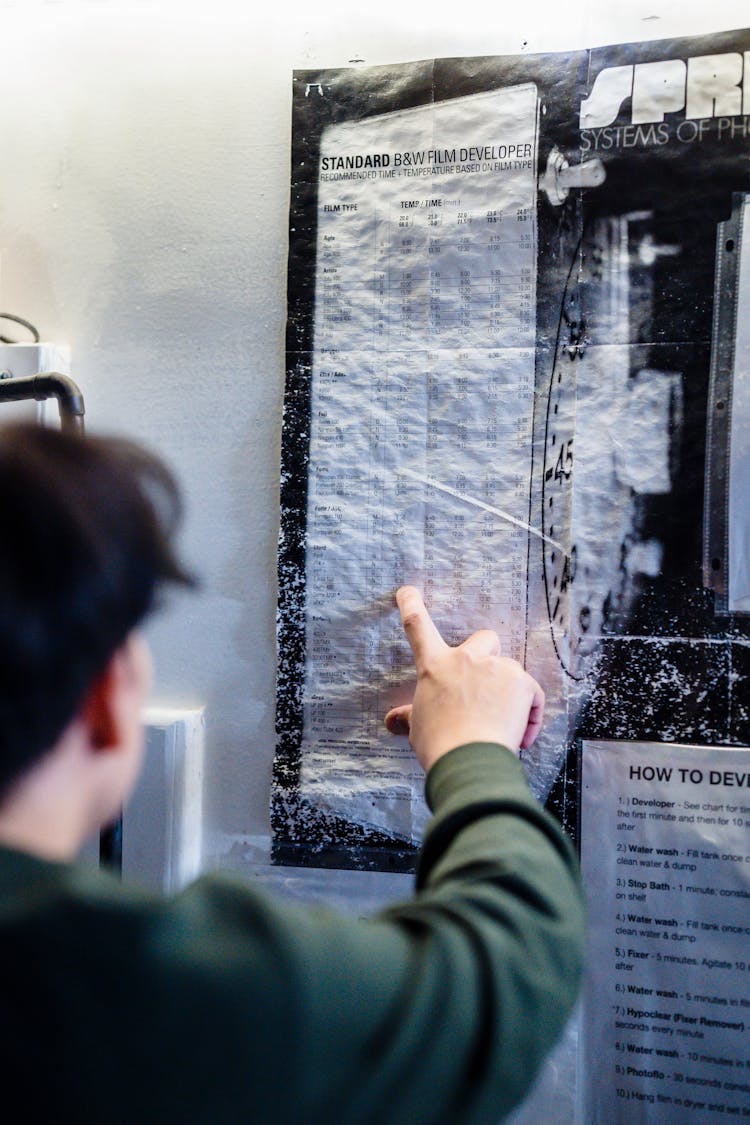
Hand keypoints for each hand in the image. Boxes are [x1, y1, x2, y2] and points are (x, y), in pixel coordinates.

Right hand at [384, 586, 544, 771]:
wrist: (470, 760)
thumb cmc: (440, 744)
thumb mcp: (418, 727)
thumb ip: (409, 717)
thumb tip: (392, 722)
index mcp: (434, 666)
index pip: (417, 626)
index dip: (411, 604)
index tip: (408, 590)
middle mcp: (465, 659)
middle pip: (485, 637)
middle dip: (490, 655)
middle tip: (487, 684)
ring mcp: (495, 668)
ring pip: (511, 669)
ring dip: (510, 691)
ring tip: (503, 724)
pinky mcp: (522, 682)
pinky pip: (531, 694)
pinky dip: (529, 713)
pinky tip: (520, 737)